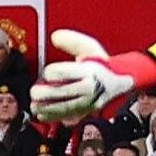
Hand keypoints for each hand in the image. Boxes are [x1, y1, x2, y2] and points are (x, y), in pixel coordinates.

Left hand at [29, 28, 155, 123]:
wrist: (120, 84)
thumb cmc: (102, 65)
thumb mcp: (90, 48)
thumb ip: (72, 40)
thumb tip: (55, 37)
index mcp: (89, 71)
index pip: (63, 73)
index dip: (50, 72)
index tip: (47, 72)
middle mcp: (88, 89)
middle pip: (60, 93)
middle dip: (43, 93)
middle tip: (34, 91)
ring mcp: (87, 103)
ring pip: (62, 109)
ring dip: (44, 108)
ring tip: (34, 104)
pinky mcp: (85, 113)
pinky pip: (67, 118)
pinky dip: (52, 117)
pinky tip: (42, 114)